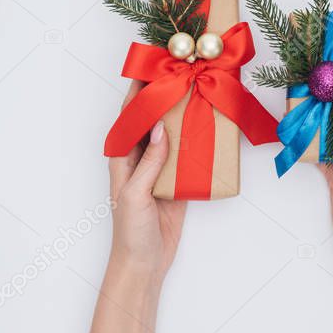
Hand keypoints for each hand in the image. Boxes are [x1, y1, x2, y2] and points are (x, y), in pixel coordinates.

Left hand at [108, 81, 187, 283]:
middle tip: (184, 76)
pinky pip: (188, 156)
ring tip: (199, 94)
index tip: (153, 69)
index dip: (138, 92)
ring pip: (172, 134)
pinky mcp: (177, 182)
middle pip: (153, 120)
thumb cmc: (130, 231)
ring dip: (183, 117)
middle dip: (165, 98)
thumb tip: (158, 127)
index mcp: (122, 158)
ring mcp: (159, 168)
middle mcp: (139, 158)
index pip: (129, 117)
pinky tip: (210, 128)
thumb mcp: (135, 194)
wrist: (144, 263)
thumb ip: (148, 161)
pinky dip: (197, 142)